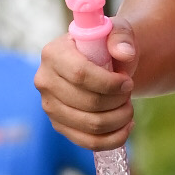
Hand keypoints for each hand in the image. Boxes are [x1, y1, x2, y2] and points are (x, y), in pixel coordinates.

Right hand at [36, 25, 135, 148]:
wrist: (102, 65)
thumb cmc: (107, 48)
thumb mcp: (117, 33)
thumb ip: (121, 38)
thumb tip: (125, 53)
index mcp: (53, 53)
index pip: (80, 74)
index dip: (110, 83)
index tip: (128, 82)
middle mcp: (45, 81)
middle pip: (88, 102)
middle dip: (118, 100)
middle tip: (129, 92)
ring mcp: (50, 106)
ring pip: (91, 125)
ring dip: (120, 118)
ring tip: (128, 106)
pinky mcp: (60, 126)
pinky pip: (89, 142)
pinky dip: (114, 138)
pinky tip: (126, 126)